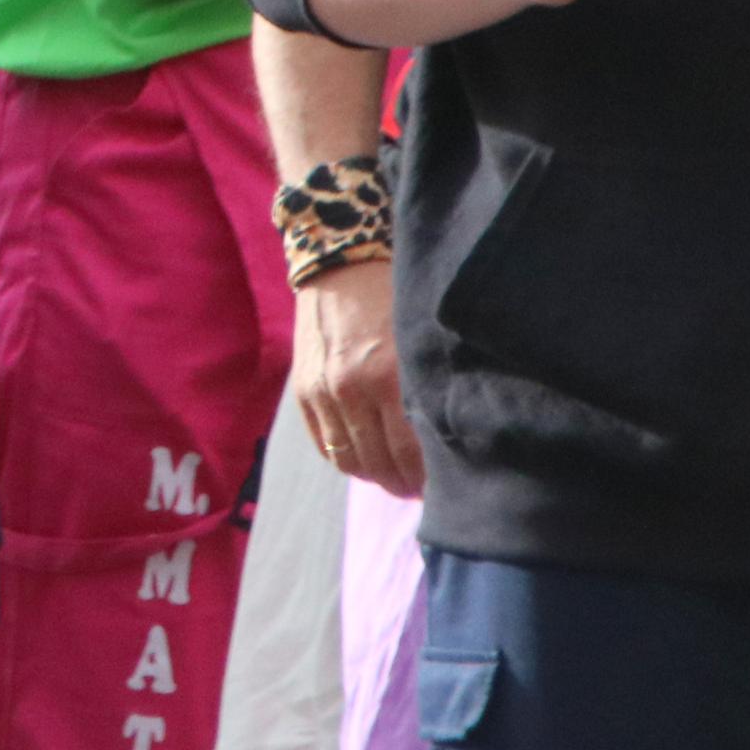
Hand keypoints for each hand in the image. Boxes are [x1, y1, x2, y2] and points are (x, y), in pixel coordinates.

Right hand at [288, 257, 421, 494]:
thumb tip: (446, 443)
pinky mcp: (303, 390)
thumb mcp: (420, 342)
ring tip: (394, 474)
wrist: (342, 263)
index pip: (411, 454)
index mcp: (389, 377)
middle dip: (404, 483)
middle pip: (380, 464)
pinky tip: (366, 454)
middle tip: (421, 486)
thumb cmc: (395, 299)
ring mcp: (323, 391)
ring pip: (350, 461)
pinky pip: (325, 445)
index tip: (444, 485)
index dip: (428, 479)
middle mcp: (352, 389)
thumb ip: (429, 390)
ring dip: (375, 475)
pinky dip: (346, 457)